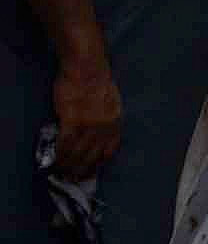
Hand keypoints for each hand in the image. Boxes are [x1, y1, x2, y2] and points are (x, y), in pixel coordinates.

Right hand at [50, 58, 123, 182]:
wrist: (87, 66)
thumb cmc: (98, 80)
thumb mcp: (112, 103)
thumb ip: (106, 121)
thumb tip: (96, 136)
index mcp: (116, 123)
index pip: (109, 151)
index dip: (98, 164)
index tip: (90, 170)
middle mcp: (104, 128)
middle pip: (92, 156)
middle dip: (81, 170)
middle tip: (72, 177)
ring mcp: (88, 125)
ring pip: (77, 153)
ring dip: (68, 164)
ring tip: (61, 171)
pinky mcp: (72, 119)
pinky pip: (65, 143)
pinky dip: (60, 152)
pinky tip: (55, 156)